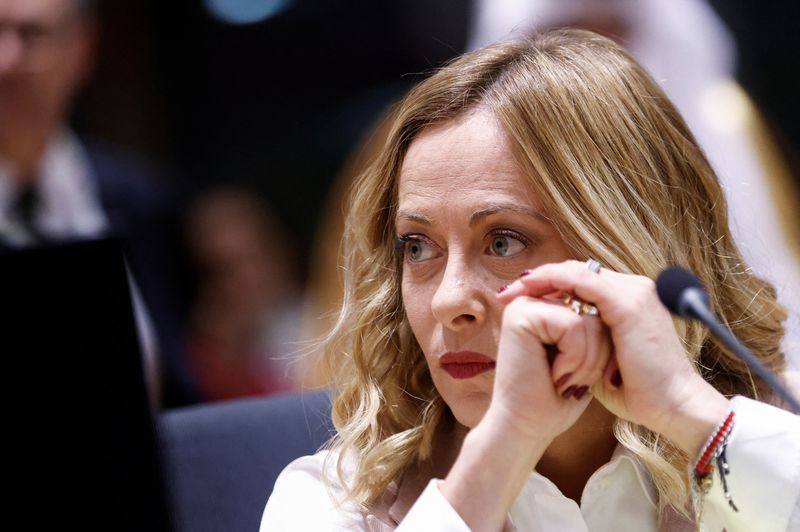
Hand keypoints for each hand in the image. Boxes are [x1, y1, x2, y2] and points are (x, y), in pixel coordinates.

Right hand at [487, 291, 610, 446]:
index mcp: (547, 305)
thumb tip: (605, 302)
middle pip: (595, 310)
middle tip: (569, 380)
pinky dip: (574, 357)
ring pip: (588, 317)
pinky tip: (554, 374)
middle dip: (596, 352)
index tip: (572, 373)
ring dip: (586, 359)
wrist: (527, 429)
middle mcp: (533, 299)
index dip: (600, 343)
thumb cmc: (558, 399)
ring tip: (562, 378)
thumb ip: (592, 324)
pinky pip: (574, 324)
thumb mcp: (584, 354)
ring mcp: (524, 305)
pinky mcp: (521, 315)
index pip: (596, 304)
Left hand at [498, 260, 728, 453]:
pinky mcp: (627, 303)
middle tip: (508, 289)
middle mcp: (634, 289)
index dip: (550, 286)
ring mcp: (634, 292)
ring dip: (542, 277)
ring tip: (513, 288)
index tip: (518, 297)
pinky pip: (582, 281)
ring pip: (577, 271)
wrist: (672, 407)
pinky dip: (553, 280)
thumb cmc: (639, 391)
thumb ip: (584, 341)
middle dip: (540, 278)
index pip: (583, 282)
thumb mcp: (603, 359)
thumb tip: (556, 340)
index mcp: (630, 301)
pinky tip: (530, 287)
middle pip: (577, 271)